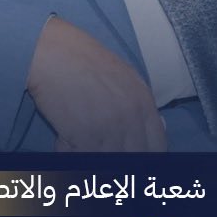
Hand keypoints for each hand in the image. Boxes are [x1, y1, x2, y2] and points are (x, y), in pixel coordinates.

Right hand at [26, 17, 165, 151]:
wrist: (55, 53)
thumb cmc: (86, 63)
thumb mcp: (126, 79)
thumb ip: (142, 106)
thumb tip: (162, 128)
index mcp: (145, 104)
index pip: (159, 147)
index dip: (146, 159)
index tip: (131, 160)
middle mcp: (133, 118)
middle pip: (135, 158)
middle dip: (119, 163)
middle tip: (98, 153)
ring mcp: (111, 128)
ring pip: (108, 162)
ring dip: (91, 158)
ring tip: (77, 145)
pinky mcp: (86, 136)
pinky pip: (82, 159)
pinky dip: (69, 153)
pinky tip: (63, 140)